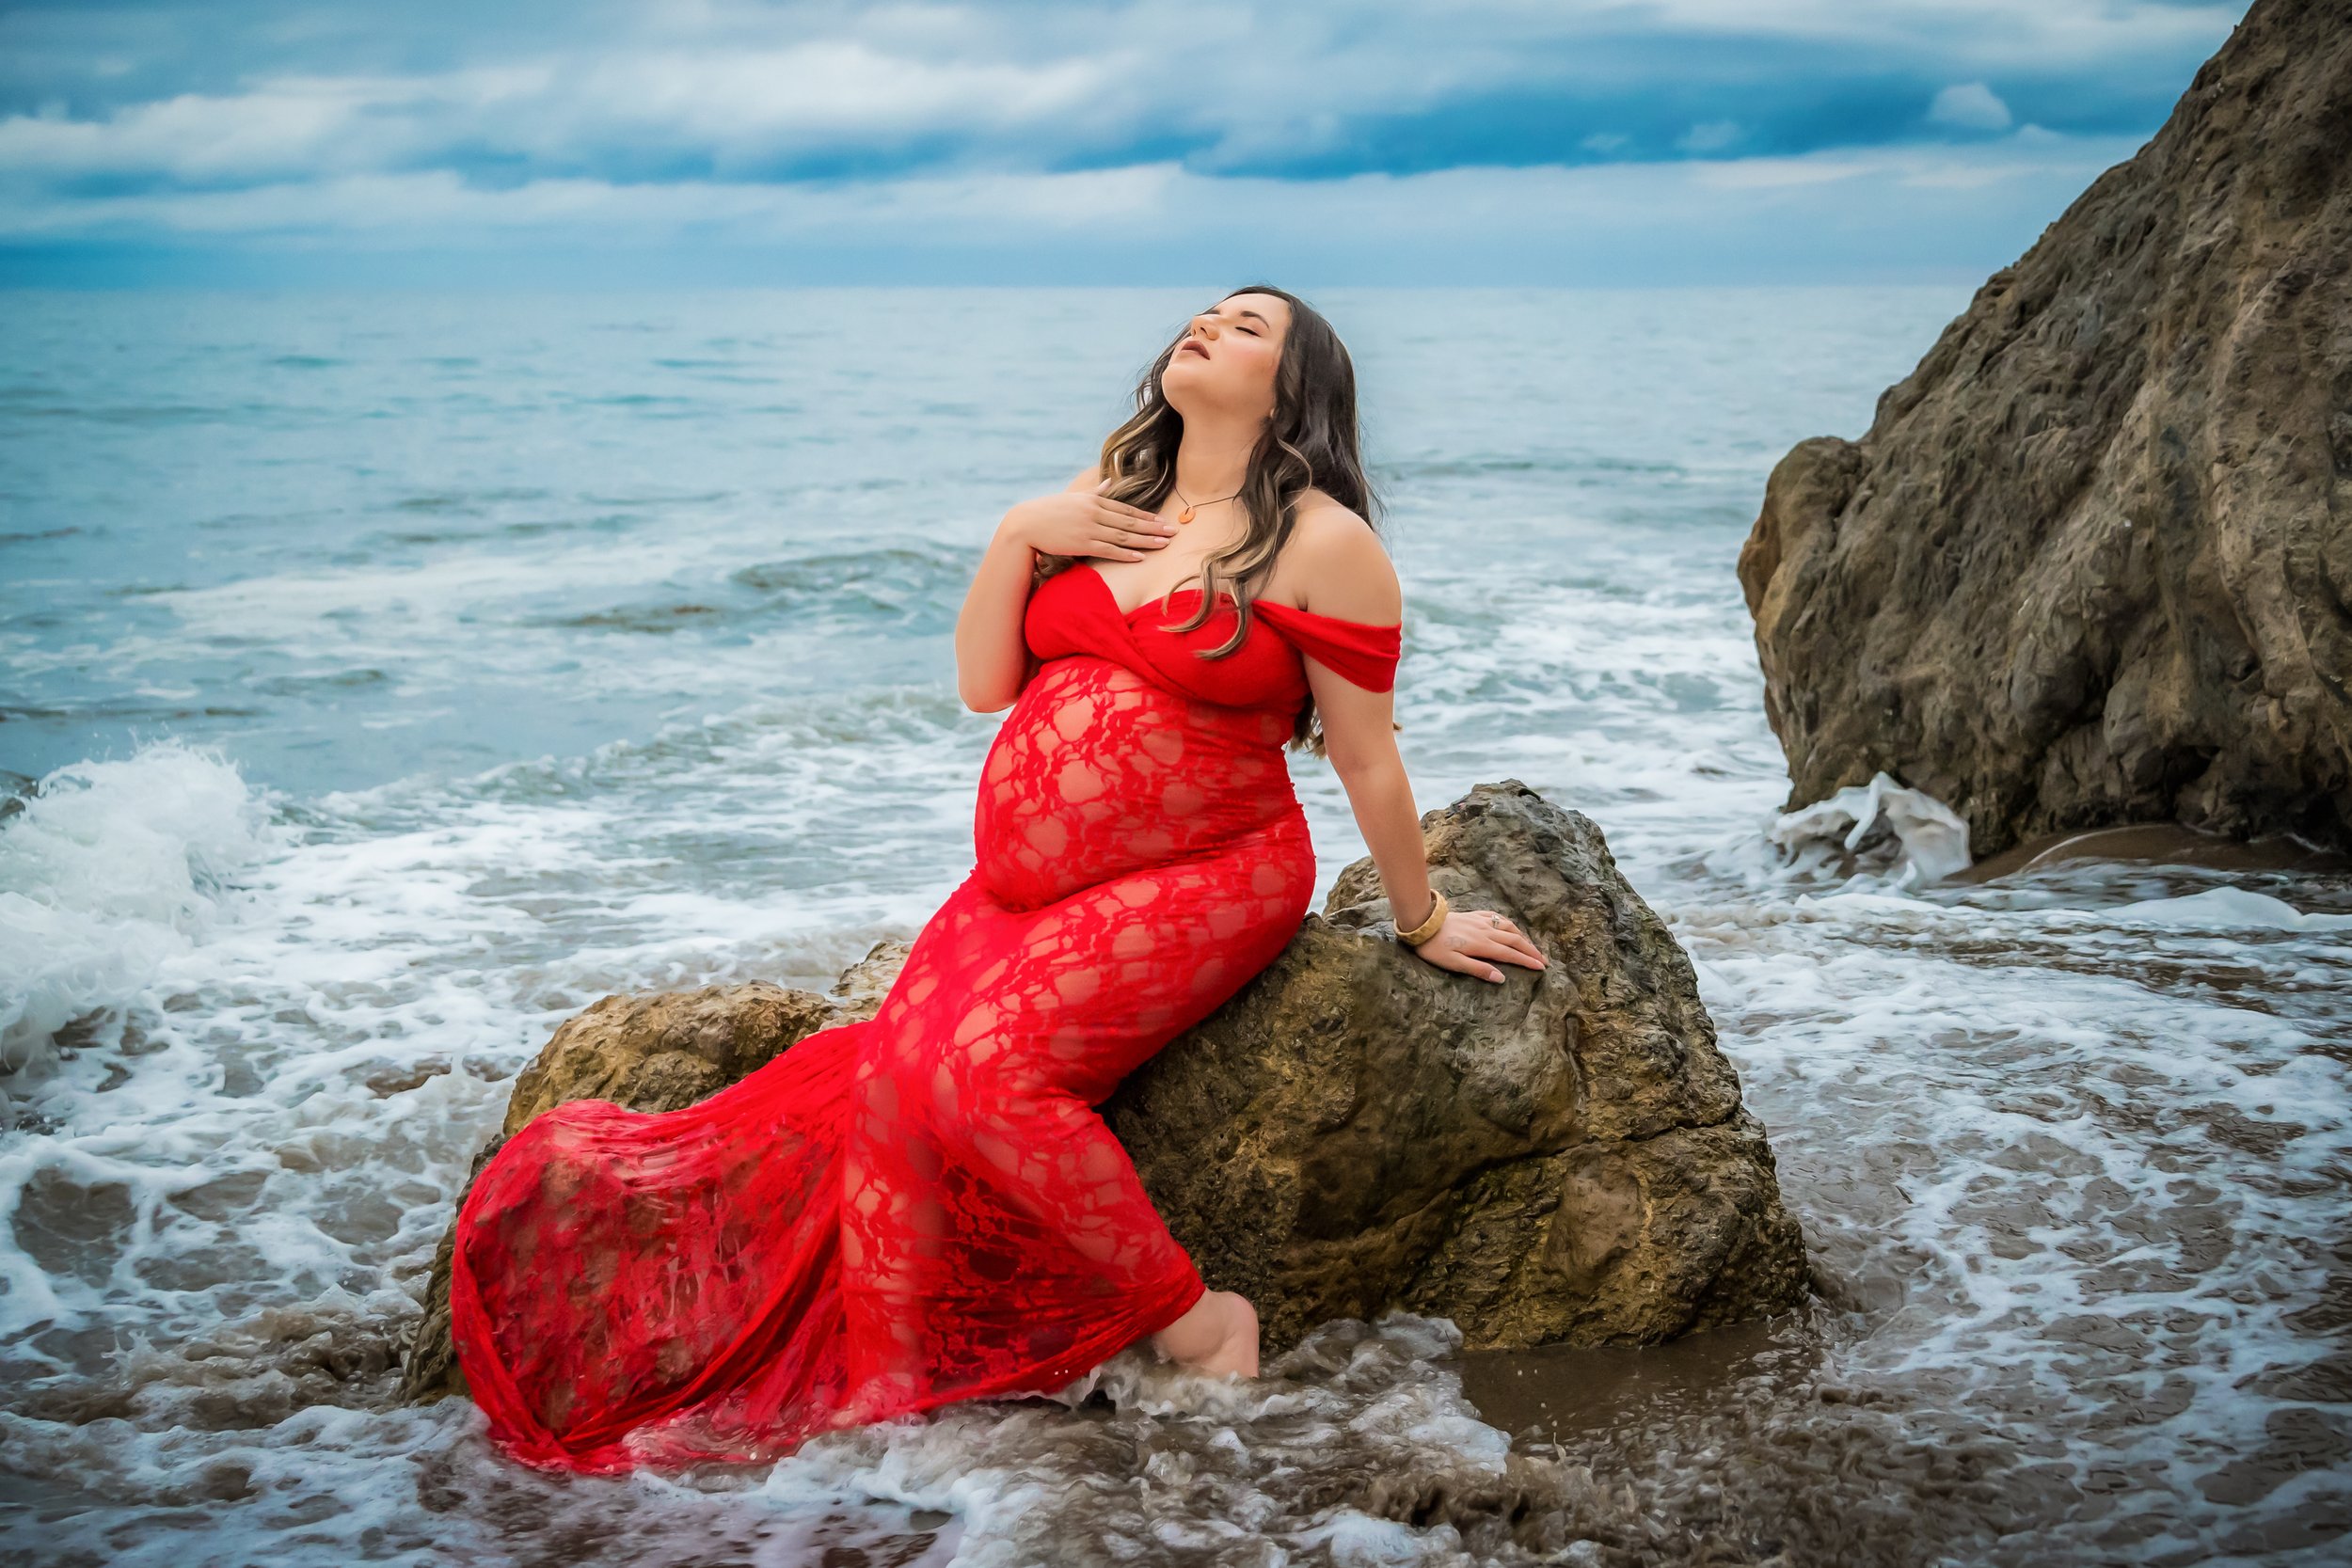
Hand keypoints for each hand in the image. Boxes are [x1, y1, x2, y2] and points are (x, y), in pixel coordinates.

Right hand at [1003, 479, 1176, 561]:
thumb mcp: (1074, 497)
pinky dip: (1125, 554)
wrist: (1026, 524)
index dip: (1146, 516)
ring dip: (1146, 541)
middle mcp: (1094, 513)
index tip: (1163, 521)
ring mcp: (1088, 529)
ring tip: (1164, 544)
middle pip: (1130, 523)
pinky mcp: (1081, 544)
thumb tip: (1109, 483)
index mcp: (1094, 501)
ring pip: (1123, 537)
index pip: (1126, 510)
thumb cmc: (1049, 511)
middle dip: (1154, 528)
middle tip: (1174, 532)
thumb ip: (1095, 492)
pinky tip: (1140, 557)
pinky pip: (1108, 550)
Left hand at [1407, 903, 1547, 982]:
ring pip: (1508, 927)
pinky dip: (1507, 922)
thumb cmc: (1435, 948)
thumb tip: (1501, 978)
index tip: (1541, 967)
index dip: (1527, 961)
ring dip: (1522, 936)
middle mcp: (1486, 931)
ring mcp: (1480, 921)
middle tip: (1543, 959)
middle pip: (1514, 940)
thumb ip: (1479, 969)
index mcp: (1483, 945)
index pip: (1511, 954)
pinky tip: (1509, 926)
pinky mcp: (1473, 915)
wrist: (1421, 923)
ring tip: (1531, 945)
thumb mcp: (1454, 963)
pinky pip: (1496, 917)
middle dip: (1531, 950)